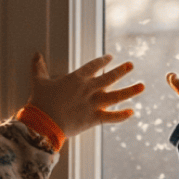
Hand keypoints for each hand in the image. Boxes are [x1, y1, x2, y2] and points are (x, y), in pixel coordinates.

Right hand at [26, 53, 143, 137]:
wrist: (44, 122)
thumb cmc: (41, 102)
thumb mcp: (39, 82)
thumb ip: (39, 68)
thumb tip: (36, 55)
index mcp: (76, 78)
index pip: (93, 66)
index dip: (103, 61)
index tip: (110, 58)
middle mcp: (88, 89)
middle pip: (109, 77)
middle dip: (122, 71)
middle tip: (132, 65)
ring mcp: (93, 103)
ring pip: (116, 96)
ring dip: (130, 91)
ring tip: (142, 86)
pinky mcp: (94, 118)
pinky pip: (111, 117)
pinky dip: (121, 116)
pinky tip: (132, 112)